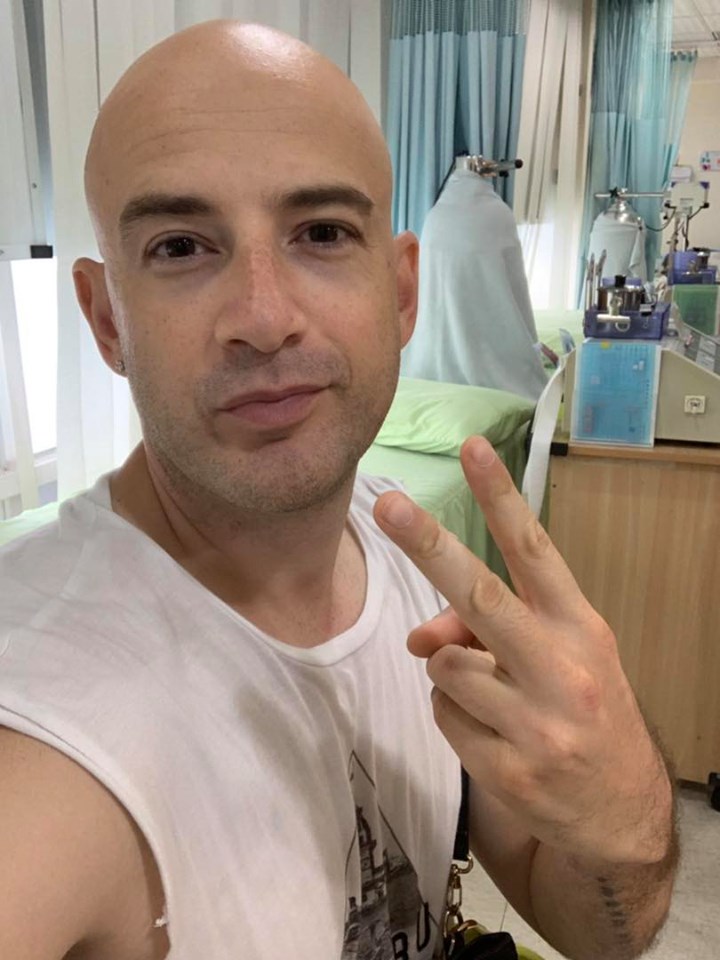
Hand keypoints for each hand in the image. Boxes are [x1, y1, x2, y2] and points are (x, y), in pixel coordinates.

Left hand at [373, 436, 672, 866]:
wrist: (624, 812)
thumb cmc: (586, 710)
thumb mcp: (559, 657)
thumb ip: (490, 629)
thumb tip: (420, 637)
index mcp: (580, 626)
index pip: (535, 550)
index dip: (500, 497)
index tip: (472, 449)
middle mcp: (562, 668)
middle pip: (479, 596)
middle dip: (428, 546)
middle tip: (388, 508)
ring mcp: (536, 723)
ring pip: (445, 665)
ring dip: (450, 670)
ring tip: (491, 694)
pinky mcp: (506, 769)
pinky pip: (443, 715)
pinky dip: (454, 714)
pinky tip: (492, 732)